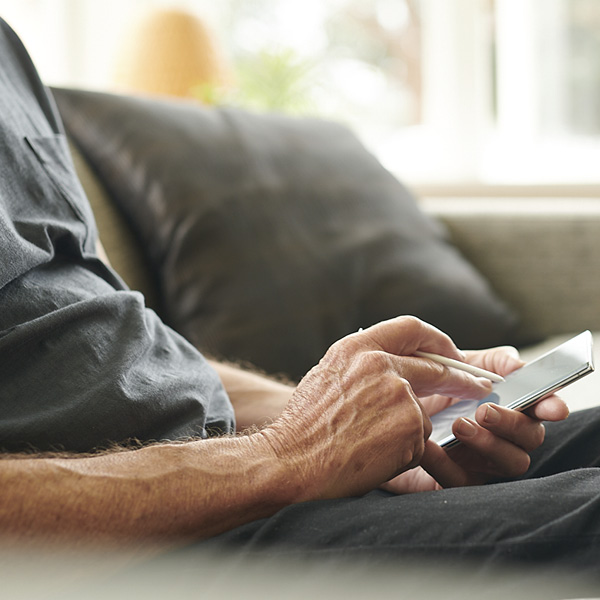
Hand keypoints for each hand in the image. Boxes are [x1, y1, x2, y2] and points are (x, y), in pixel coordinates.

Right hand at [259, 317, 494, 500]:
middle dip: (460, 378)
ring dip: (407, 429)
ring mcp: (397, 393)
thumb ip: (362, 365)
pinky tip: (376, 456)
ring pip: (422, 410)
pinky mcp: (410, 425)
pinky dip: (404, 449)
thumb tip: (395, 368)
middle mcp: (378, 363)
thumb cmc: (304, 427)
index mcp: (356, 348)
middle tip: (477, 386)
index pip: (410, 328)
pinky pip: (419, 438)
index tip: (451, 352)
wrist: (291, 462)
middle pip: (435, 365)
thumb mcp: (327, 377)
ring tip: (374, 444)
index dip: (437, 340)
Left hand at [382, 346, 569, 493]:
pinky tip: (429, 445)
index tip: (551, 407)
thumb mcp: (460, 365)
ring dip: (488, 444)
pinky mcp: (457, 480)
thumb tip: (517, 364)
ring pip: (509, 463)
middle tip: (484, 410)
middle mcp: (504, 435)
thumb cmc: (433, 386)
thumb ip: (492, 361)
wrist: (390, 407)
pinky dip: (445, 462)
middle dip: (512, 424)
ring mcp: (484, 461)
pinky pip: (461, 480)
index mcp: (509, 404)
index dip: (551, 406)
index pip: (542, 408)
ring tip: (459, 425)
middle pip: (531, 438)